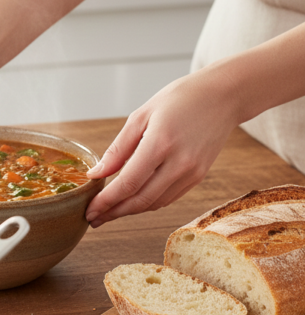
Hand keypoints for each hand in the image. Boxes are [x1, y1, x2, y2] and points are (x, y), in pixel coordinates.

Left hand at [84, 69, 240, 226]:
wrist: (224, 96)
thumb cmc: (180, 99)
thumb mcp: (141, 116)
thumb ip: (117, 149)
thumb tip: (96, 175)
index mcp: (160, 144)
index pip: (127, 184)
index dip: (106, 202)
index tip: (90, 211)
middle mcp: (178, 163)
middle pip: (140, 200)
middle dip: (113, 213)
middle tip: (94, 218)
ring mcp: (192, 172)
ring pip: (154, 203)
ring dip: (129, 211)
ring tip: (108, 213)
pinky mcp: (198, 176)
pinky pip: (168, 198)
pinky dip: (147, 204)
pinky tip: (131, 202)